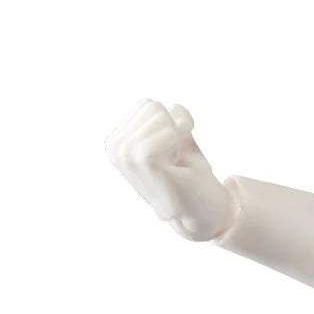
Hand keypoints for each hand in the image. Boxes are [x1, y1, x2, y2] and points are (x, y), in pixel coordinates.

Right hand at [106, 100, 236, 240]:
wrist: (198, 208)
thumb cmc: (188, 174)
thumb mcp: (179, 137)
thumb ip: (172, 116)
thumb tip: (172, 106)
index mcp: (117, 141)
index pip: (147, 105)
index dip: (171, 123)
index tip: (170, 150)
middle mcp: (115, 148)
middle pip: (153, 107)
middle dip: (174, 128)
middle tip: (174, 158)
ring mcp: (125, 155)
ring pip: (159, 115)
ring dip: (178, 137)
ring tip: (174, 163)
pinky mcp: (141, 161)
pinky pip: (168, 130)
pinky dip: (180, 143)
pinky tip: (174, 165)